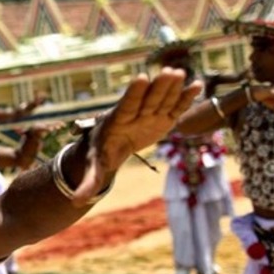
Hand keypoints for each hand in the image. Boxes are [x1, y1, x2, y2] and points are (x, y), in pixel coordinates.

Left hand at [81, 68, 201, 204]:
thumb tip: (77, 201)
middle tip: (169, 72)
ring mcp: (150, 114)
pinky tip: (197, 85)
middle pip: (148, 99)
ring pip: (162, 99)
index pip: (127, 105)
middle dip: (158, 87)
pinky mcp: (163, 118)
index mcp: (118, 121)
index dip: (134, 93)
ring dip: (172, 87)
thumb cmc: (102, 152)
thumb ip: (89, 181)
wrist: (112, 143)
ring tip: (181, 74)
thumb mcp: (96, 166)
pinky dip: (186, 98)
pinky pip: (175, 107)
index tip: (141, 78)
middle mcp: (135, 113)